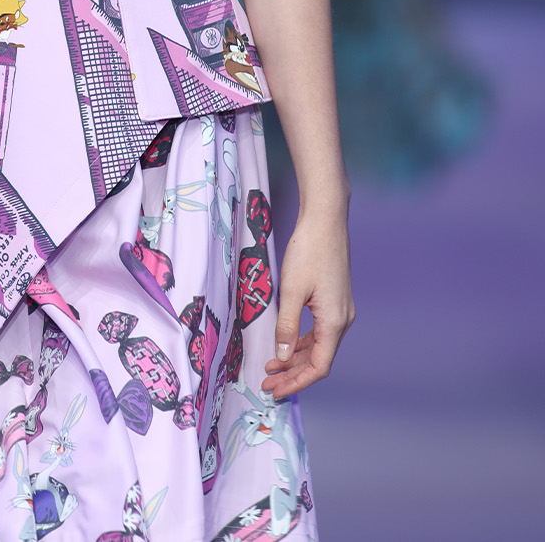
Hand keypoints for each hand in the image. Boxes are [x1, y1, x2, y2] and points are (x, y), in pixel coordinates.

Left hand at [261, 208, 353, 399]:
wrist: (325, 220)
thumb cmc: (309, 251)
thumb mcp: (292, 291)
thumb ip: (286, 326)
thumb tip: (282, 358)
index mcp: (335, 322)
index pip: (319, 366)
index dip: (297, 382)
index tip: (275, 390)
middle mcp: (342, 320)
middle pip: (319, 359)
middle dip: (293, 373)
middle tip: (268, 383)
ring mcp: (340, 309)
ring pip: (318, 345)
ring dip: (295, 358)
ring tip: (271, 365)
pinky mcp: (334, 299)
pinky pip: (319, 330)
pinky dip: (301, 340)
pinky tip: (285, 342)